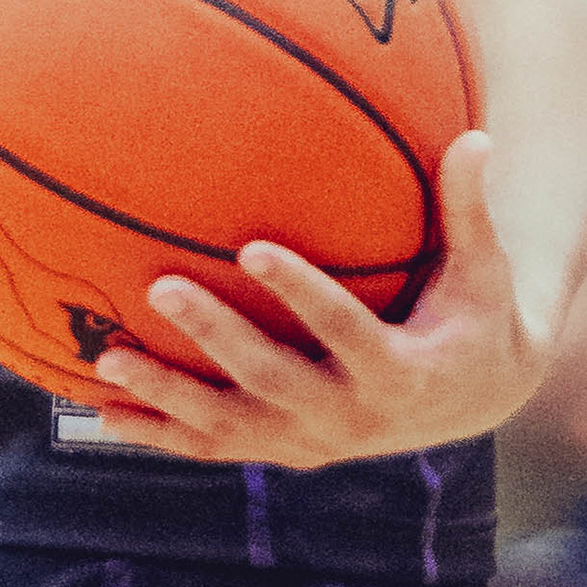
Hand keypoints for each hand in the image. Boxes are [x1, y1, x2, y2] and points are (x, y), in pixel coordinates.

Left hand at [91, 131, 551, 467]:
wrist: (474, 400)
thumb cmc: (475, 314)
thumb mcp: (484, 269)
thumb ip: (470, 209)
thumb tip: (478, 137)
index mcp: (401, 374)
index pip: (346, 332)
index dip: (300, 294)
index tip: (253, 249)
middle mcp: (352, 420)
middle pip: (273, 381)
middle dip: (215, 337)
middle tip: (160, 286)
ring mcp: (312, 441)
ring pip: (230, 427)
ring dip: (166, 396)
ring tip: (105, 359)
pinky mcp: (284, 449)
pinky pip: (214, 446)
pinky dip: (159, 433)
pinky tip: (102, 410)